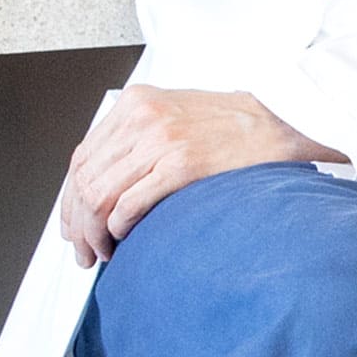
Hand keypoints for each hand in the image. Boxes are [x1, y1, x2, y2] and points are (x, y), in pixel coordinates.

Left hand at [59, 86, 348, 265]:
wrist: (285, 123)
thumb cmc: (237, 126)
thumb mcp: (176, 115)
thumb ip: (140, 139)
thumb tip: (107, 183)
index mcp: (136, 103)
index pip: (83, 156)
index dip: (70, 198)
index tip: (72, 224)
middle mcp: (141, 117)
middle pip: (84, 177)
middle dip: (76, 222)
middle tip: (82, 249)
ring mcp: (159, 140)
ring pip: (99, 193)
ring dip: (94, 232)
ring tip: (101, 253)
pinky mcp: (181, 165)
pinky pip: (129, 204)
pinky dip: (118, 229)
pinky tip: (125, 241)